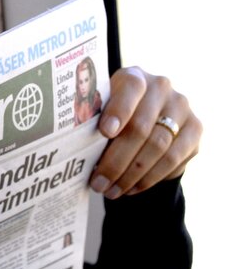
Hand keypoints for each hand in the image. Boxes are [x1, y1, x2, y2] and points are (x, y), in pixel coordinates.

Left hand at [89, 67, 200, 198]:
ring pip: (158, 147)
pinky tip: (131, 189)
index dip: (118, 111)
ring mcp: (181, 107)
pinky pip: (174, 159)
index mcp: (133, 77)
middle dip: (116, 161)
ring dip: (132, 175)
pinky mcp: (195, 129)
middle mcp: (161, 87)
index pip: (130, 88)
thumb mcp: (99, 114)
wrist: (145, 120)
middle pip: (140, 128)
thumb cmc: (111, 117)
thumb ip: (92, 125)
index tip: (105, 132)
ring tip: (111, 192)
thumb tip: (74, 153)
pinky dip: (150, 178)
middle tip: (98, 183)